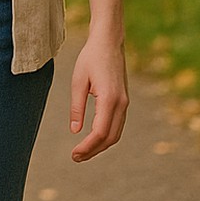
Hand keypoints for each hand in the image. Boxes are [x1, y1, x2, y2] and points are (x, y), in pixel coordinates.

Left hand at [69, 31, 127, 161]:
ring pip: (115, 134)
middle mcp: (121, 104)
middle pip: (110, 138)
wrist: (109, 43)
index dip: (88, 146)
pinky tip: (93, 139)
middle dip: (93, 151)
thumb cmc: (91, 58)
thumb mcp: (78, 81)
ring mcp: (125, 103)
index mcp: (110, 99)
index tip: (74, 154)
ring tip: (82, 152)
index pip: (100, 132)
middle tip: (75, 157)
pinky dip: (106, 136)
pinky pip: (117, 125)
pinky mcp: (124, 101)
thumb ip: (76, 107)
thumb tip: (75, 131)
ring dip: (100, 146)